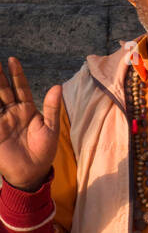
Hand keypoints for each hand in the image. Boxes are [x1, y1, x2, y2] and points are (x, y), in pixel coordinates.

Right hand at [0, 57, 60, 190]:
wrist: (32, 172)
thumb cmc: (44, 151)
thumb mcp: (50, 129)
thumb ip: (52, 108)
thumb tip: (57, 86)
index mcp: (27, 109)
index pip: (21, 87)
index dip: (17, 74)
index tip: (12, 60)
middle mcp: (13, 112)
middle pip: (4, 90)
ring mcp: (2, 121)